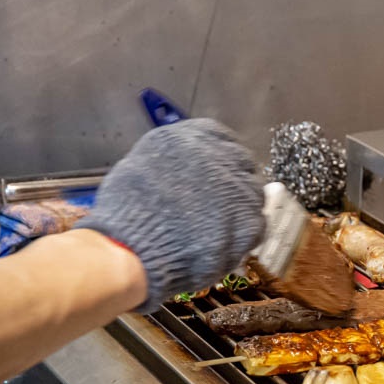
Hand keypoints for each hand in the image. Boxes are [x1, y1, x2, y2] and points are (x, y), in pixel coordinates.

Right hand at [77, 119, 263, 311]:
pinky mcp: (248, 221)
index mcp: (192, 137)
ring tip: (219, 228)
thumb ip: (172, 161)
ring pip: (253, 195)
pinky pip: (256, 226)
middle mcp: (220, 156)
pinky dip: (243, 237)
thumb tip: (184, 169)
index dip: (221, 160)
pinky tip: (224, 245)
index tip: (218, 174)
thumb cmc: (126, 210)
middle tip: (219, 205)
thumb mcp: (142, 164)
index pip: (223, 140)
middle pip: (242, 165)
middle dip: (233, 184)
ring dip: (240, 210)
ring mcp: (238, 188)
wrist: (132, 245)